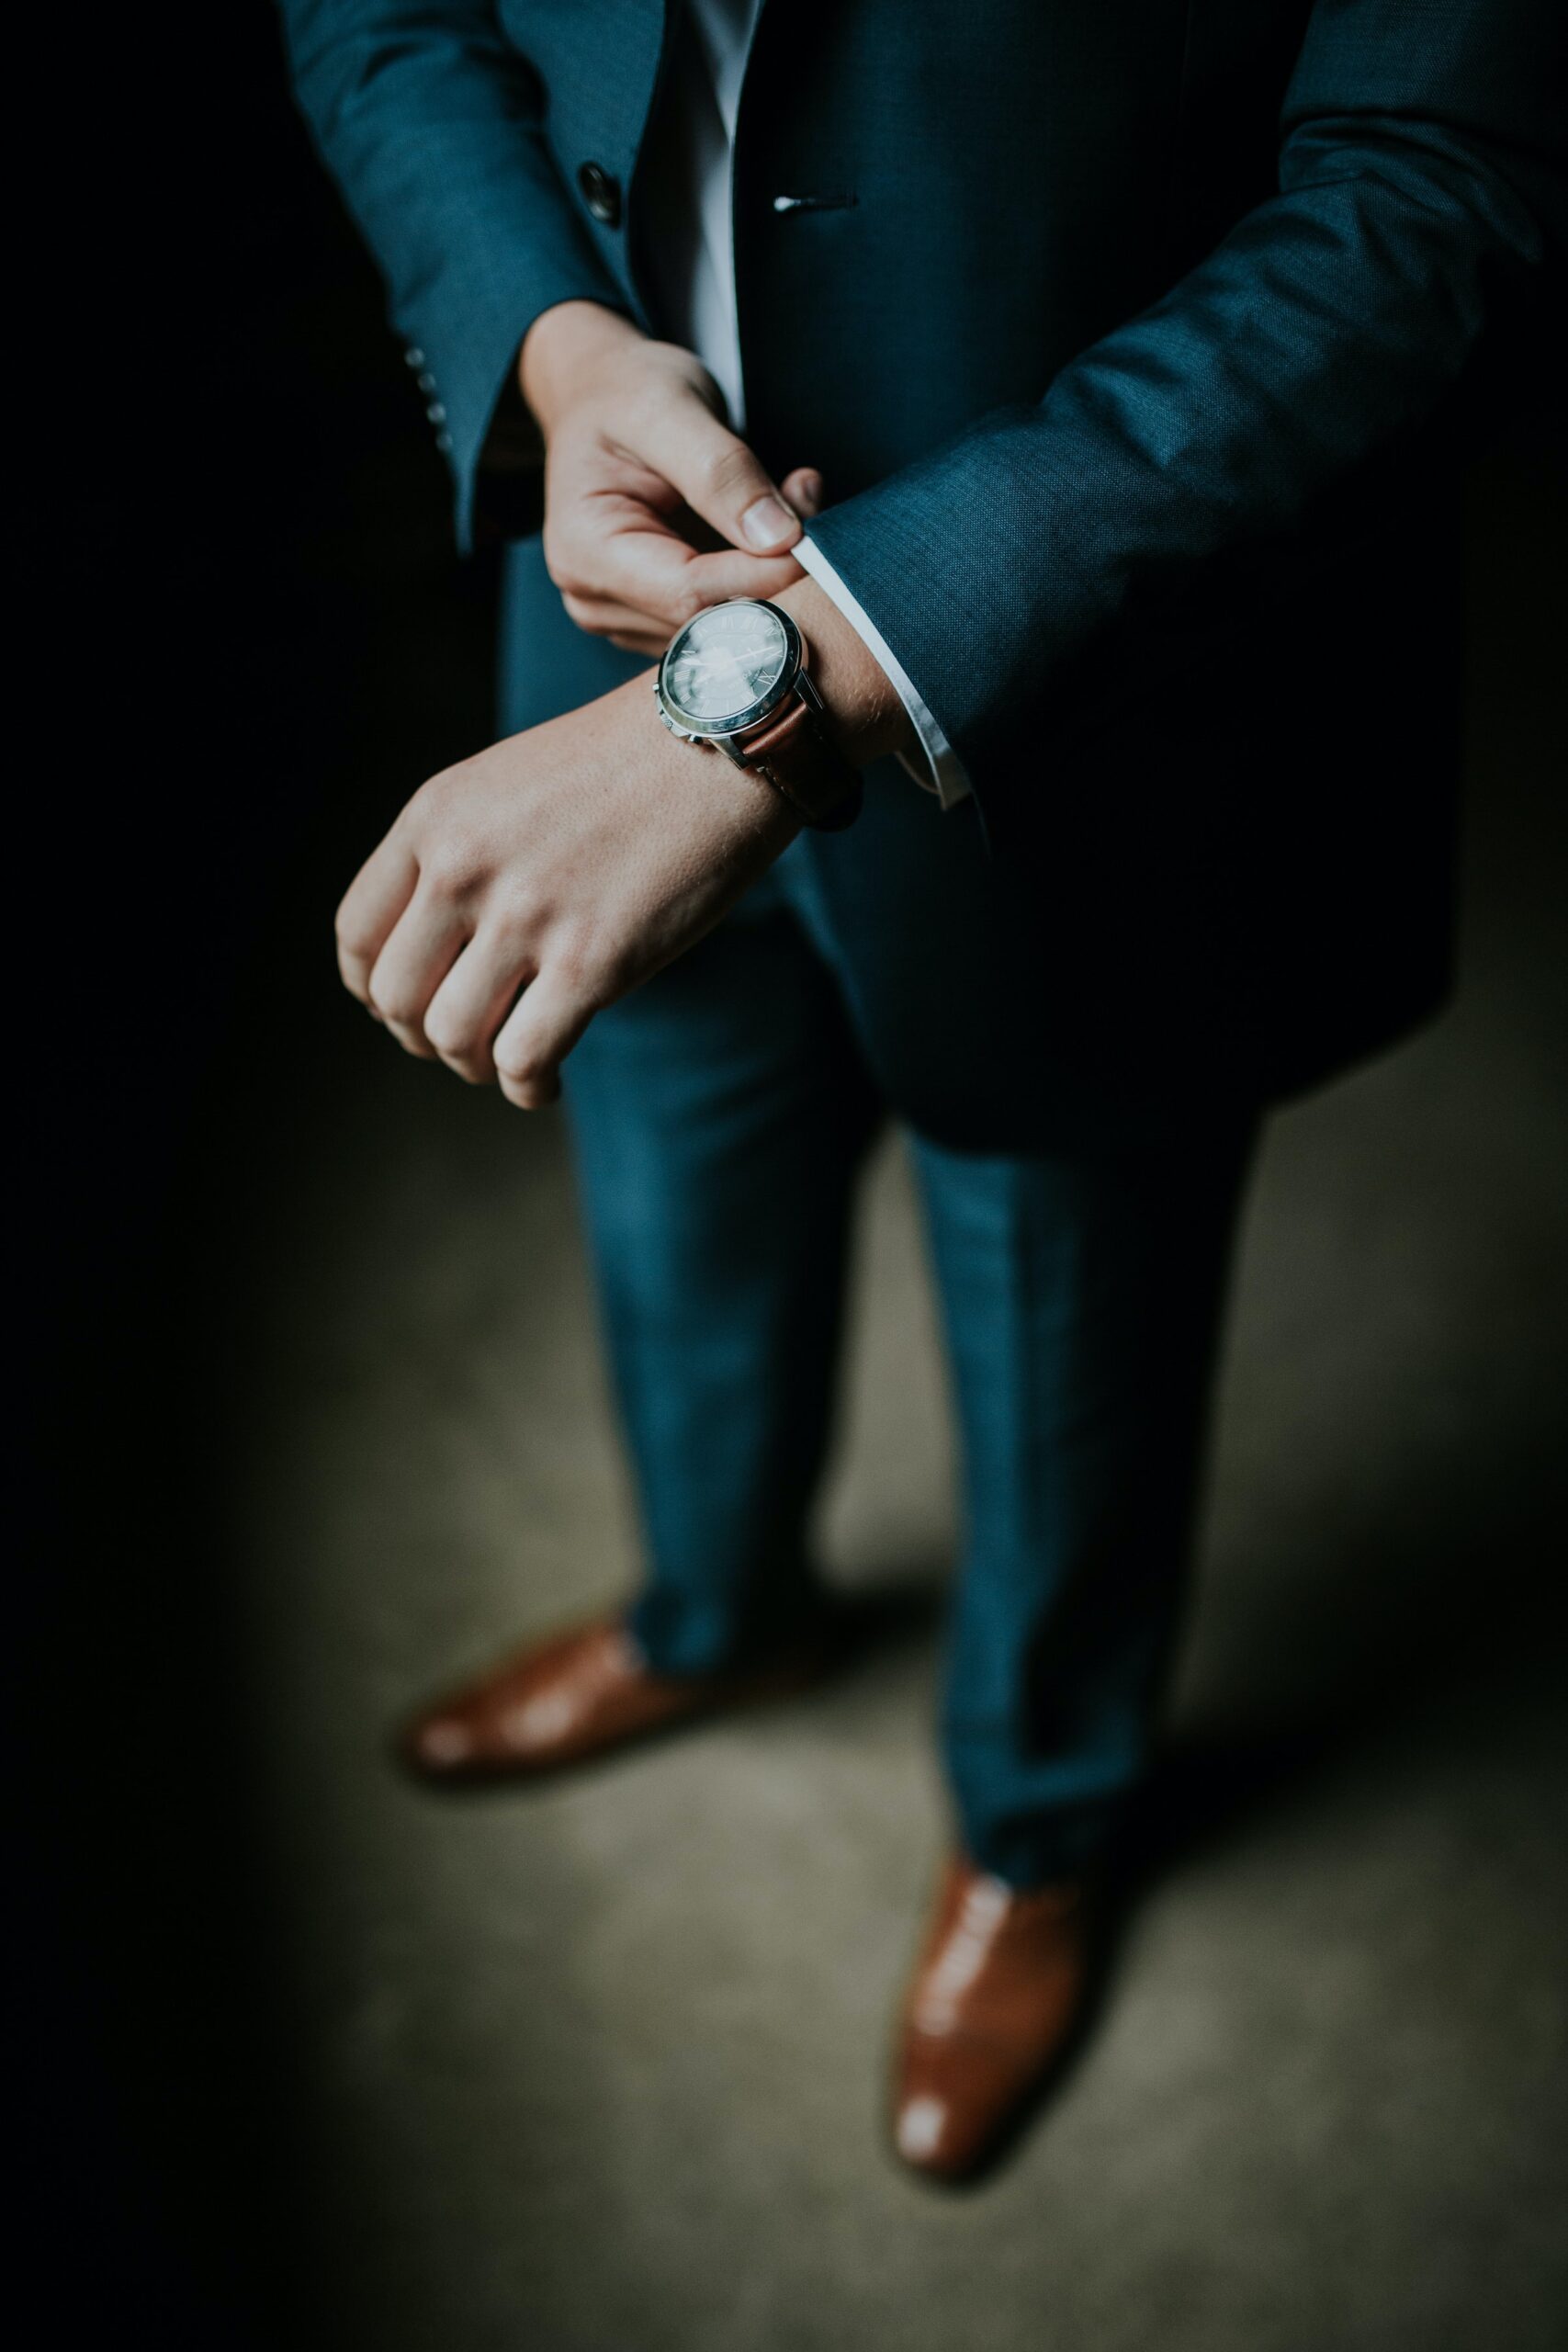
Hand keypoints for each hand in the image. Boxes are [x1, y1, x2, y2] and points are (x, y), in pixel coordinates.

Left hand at [334, 581, 911, 1106]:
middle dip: (423, 1037)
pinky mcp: (591, 962)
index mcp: (435, 819)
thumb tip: (438, 942)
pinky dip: (527, 1088)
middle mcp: (464, 867)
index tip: (407, 1006)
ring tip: (509, 1061)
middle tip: (465, 1042)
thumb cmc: (625, 765)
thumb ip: (460, 849)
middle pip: (396, 998)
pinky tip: (547, 1083)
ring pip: (452, 1037)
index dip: (372, 989)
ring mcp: (525, 916)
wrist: (721, 741)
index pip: (357, 934)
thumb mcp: (507, 783)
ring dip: (475, 1066)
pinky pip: (524, 1060)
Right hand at [520, 300, 821, 654]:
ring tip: (786, 500)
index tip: (812, 538)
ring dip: (772, 576)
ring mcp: (627, 615)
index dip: (761, 576)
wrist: (600, 393)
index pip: (690, 594)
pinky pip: (725, 616)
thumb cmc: (625, 392)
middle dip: (771, 575)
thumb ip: (722, 473)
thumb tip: (779, 538)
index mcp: (585, 552)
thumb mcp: (670, 409)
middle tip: (806, 502)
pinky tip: (767, 527)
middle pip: (709, 621)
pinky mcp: (658, 613)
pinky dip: (761, 578)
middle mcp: (597, 599)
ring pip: (725, 626)